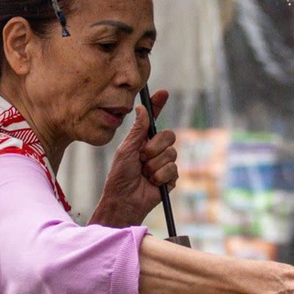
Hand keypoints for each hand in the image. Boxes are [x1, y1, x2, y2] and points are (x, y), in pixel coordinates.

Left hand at [93, 90, 177, 226]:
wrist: (124, 201)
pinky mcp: (171, 178)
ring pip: (172, 152)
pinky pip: (173, 169)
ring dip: (155, 164)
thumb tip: (141, 108)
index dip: (159, 106)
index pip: (154, 120)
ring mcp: (164, 163)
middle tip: (142, 158)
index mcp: (143, 141)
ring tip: (144, 174)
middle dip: (155, 146)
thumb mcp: (126, 150)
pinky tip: (152, 182)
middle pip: (169, 135)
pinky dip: (160, 176)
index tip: (163, 93)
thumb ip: (137, 130)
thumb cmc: (120, 177)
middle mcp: (155, 150)